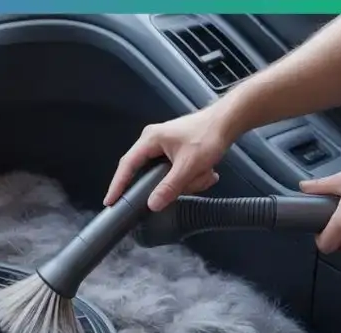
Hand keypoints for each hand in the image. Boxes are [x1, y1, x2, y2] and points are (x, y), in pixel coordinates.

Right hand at [105, 108, 234, 210]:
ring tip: (206, 173)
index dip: (118, 185)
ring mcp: (165, 146)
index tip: (110, 201)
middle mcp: (153, 141)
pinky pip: (177, 172)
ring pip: (168, 176)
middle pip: (152, 175)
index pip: (127, 166)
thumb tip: (152, 204)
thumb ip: (169, 186)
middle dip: (175, 184)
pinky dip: (193, 176)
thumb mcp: (189, 165)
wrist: (230, 120)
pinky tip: (207, 171)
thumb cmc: (209, 135)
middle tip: (193, 181)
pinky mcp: (176, 151)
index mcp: (150, 140)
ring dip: (189, 180)